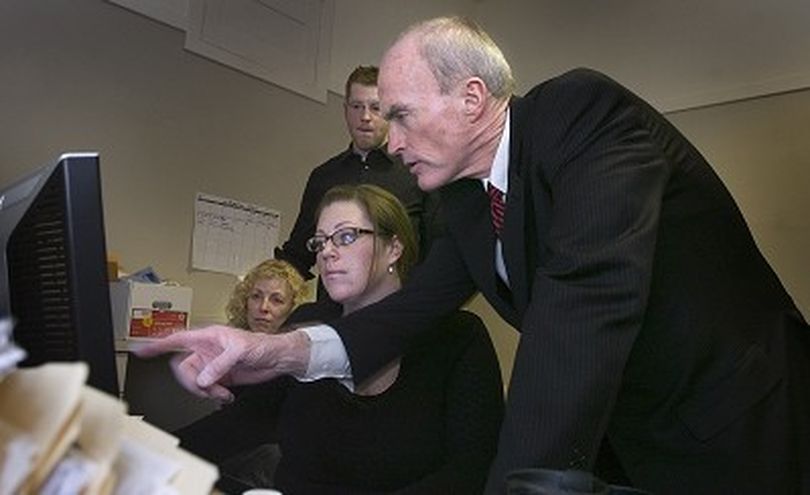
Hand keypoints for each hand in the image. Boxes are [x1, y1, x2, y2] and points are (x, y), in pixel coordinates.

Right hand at [134, 326, 311, 401]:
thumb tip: (203, 378)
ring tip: (221, 393)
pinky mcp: (220, 378)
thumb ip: (220, 364)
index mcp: (207, 337)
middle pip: (183, 369)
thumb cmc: (262, 345)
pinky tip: (225, 396)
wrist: (277, 359)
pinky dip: (213, 396)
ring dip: (205, 392)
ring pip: (194, 382)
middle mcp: (206, 351)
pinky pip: (206, 390)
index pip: (177, 339)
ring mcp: (212, 366)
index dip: (157, 345)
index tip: (141, 351)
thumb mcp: (241, 349)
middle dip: (192, 382)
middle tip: (207, 388)